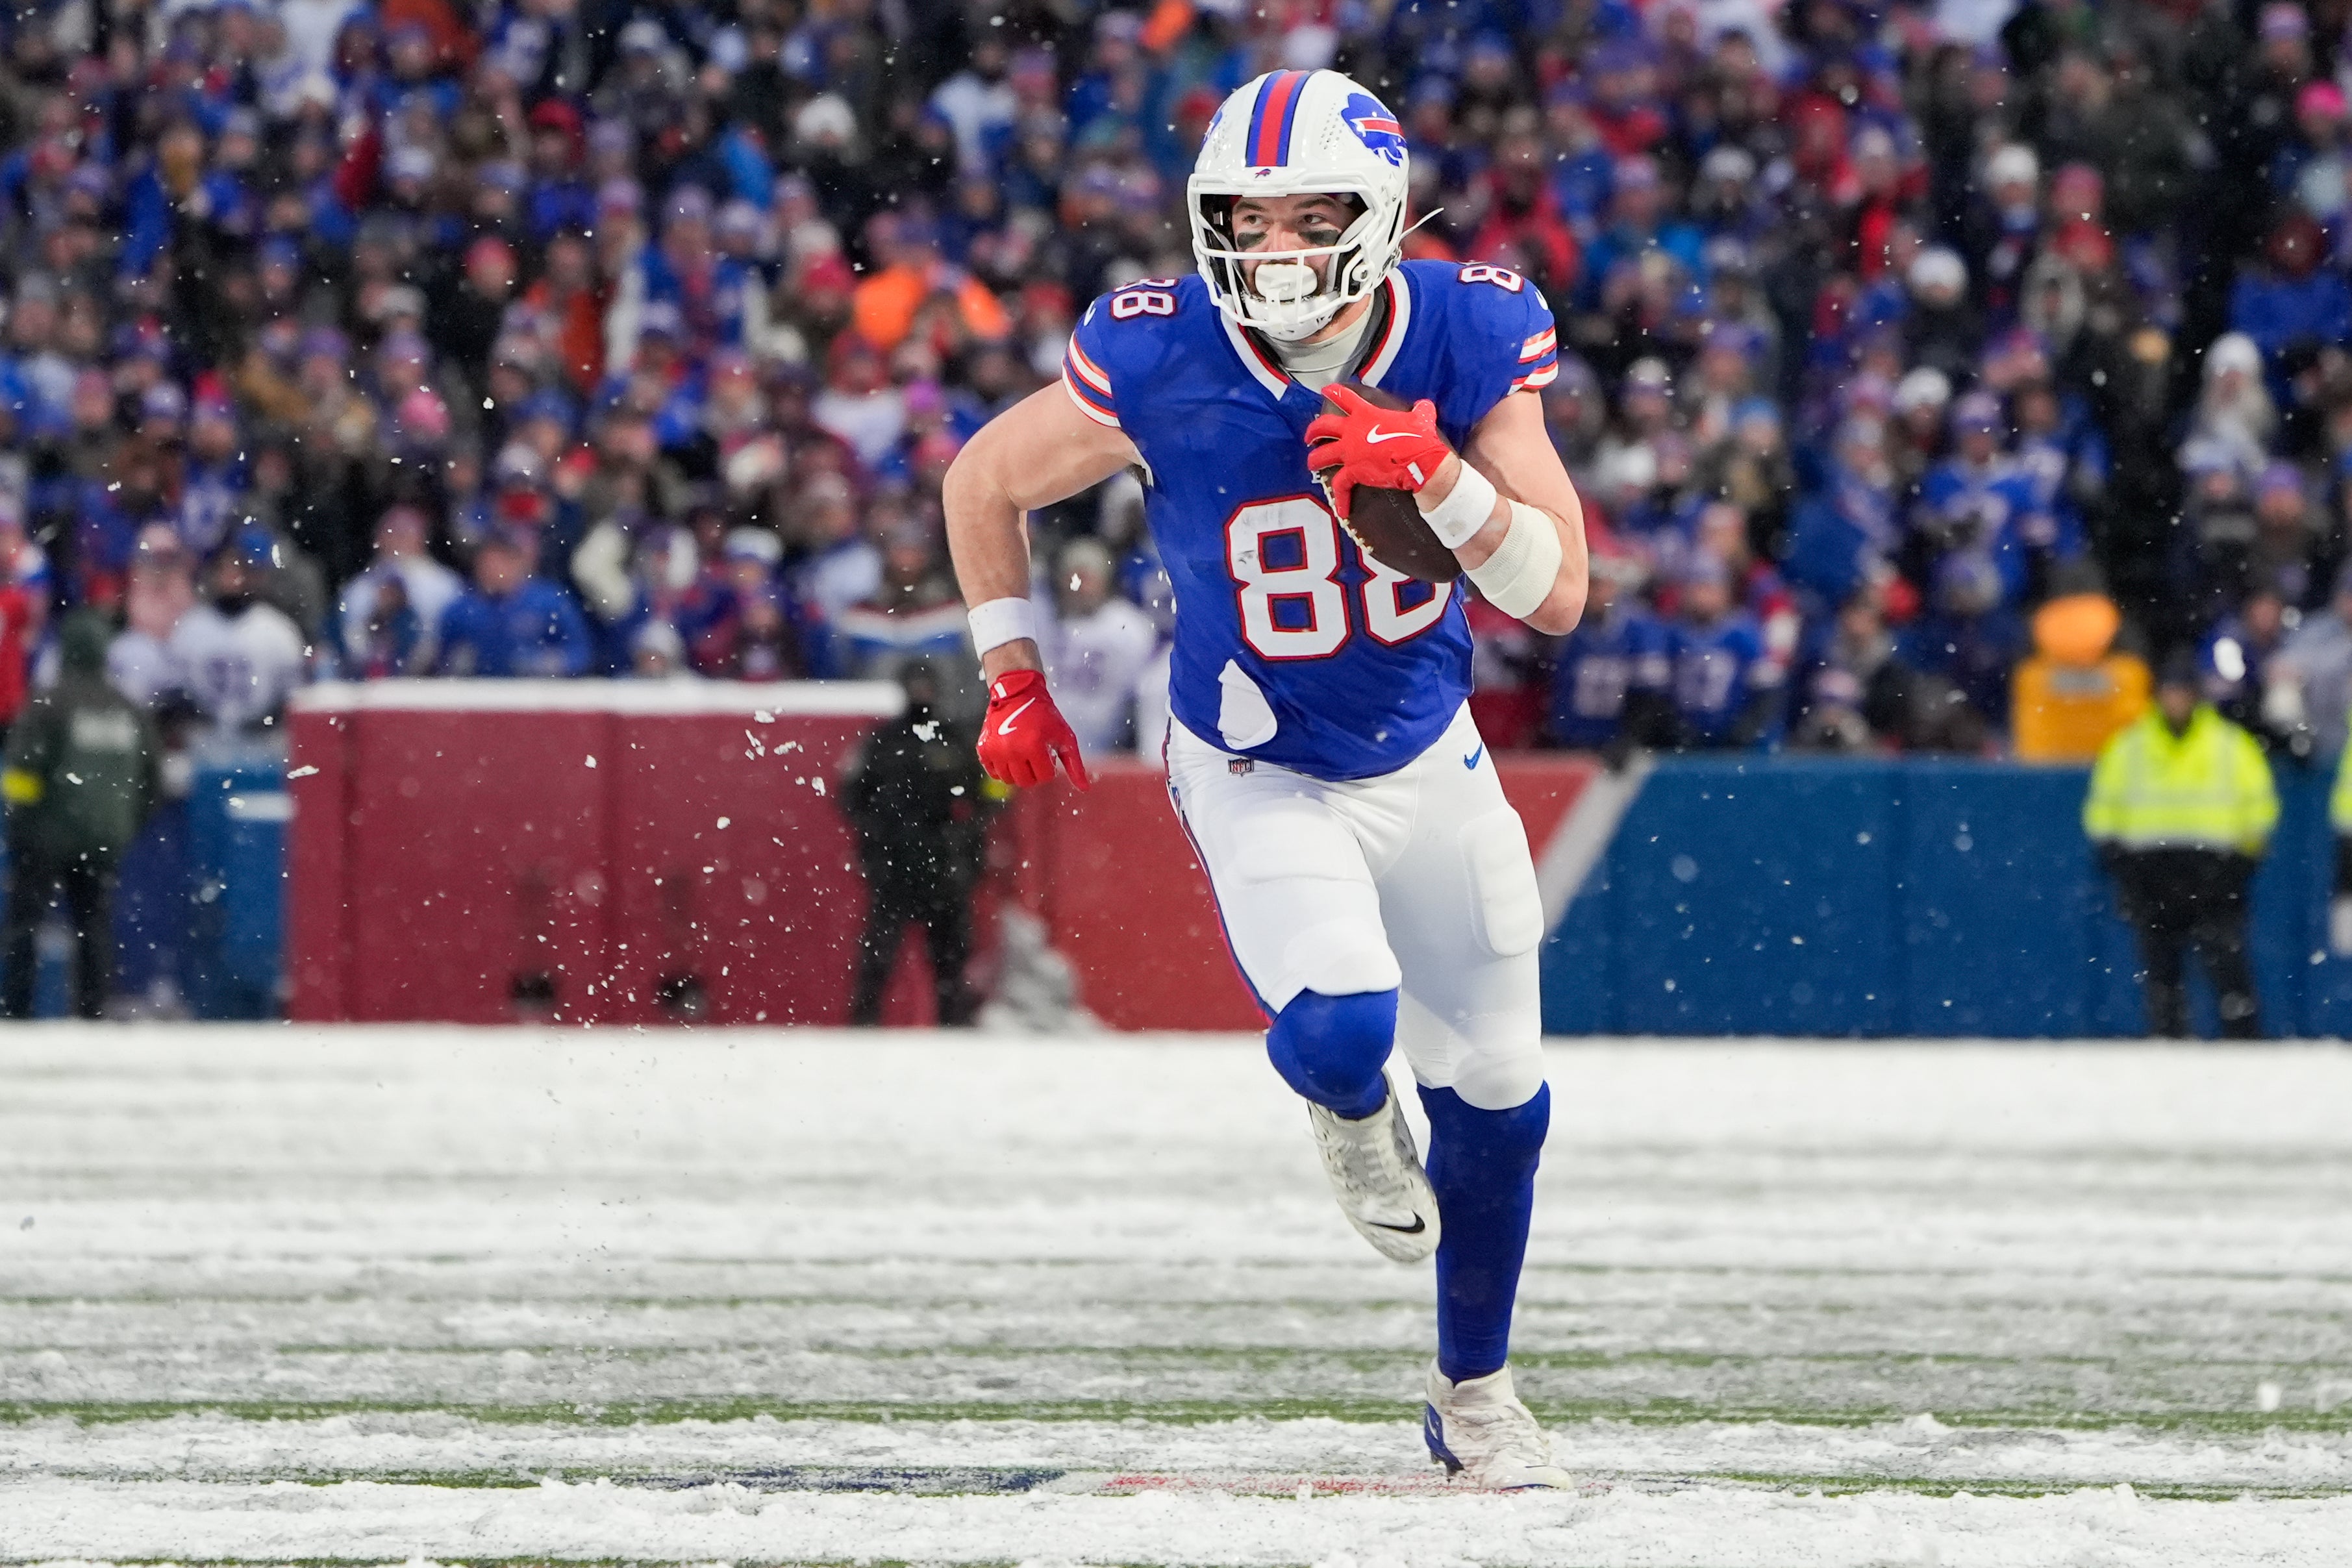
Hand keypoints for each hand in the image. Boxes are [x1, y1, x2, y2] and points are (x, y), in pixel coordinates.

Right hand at [976, 668, 1090, 789]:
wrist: (1017, 692)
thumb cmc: (1045, 715)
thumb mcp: (1064, 736)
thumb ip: (1074, 764)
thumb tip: (1084, 789)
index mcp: (1033, 746)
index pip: (1045, 777)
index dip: (1049, 765)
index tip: (1047, 751)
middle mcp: (1012, 750)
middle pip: (1026, 782)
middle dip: (1034, 772)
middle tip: (1035, 754)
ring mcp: (995, 750)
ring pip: (1009, 780)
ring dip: (1019, 771)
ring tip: (1022, 752)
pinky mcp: (983, 749)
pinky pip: (993, 773)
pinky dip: (1002, 768)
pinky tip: (1009, 754)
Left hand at [1304, 385, 1452, 520]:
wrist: (1419, 461)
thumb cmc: (1420, 438)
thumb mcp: (1422, 418)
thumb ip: (1420, 411)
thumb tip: (1425, 407)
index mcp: (1366, 414)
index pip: (1345, 398)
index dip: (1334, 392)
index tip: (1325, 390)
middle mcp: (1353, 430)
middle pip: (1324, 426)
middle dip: (1313, 430)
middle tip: (1310, 435)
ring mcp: (1350, 451)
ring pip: (1322, 455)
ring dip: (1314, 460)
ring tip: (1312, 464)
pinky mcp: (1353, 471)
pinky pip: (1340, 485)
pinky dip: (1340, 498)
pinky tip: (1341, 510)